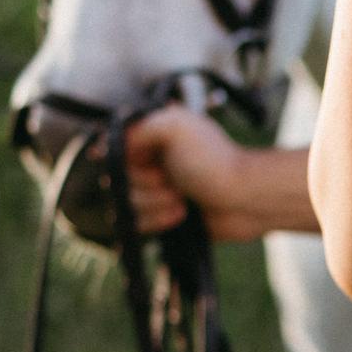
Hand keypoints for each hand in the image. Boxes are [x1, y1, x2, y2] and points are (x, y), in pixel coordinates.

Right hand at [123, 106, 249, 238]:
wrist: (245, 199)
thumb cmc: (214, 160)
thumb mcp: (175, 127)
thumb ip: (138, 127)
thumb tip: (105, 144)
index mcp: (152, 136)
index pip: (113, 148)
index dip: (123, 159)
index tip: (144, 162)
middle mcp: (151, 161)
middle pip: (117, 178)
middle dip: (145, 184)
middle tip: (172, 180)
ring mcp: (156, 190)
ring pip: (127, 203)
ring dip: (155, 204)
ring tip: (181, 200)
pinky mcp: (162, 216)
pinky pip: (138, 223)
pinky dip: (157, 221)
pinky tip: (181, 215)